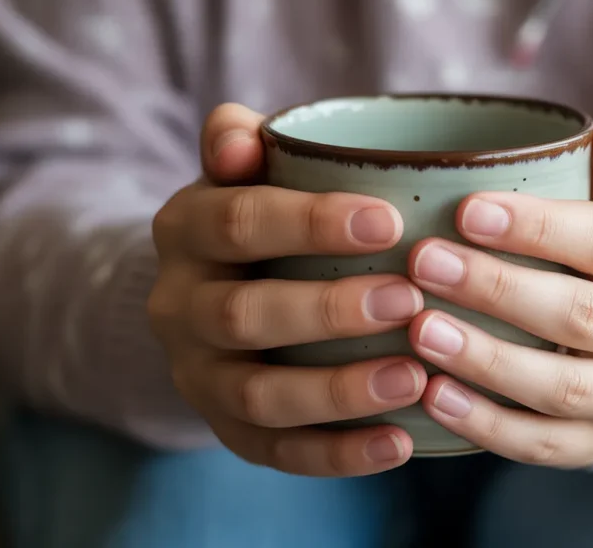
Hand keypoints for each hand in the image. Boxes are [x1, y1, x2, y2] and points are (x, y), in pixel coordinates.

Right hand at [149, 103, 426, 476]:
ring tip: (414, 379)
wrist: (209, 295)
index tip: (389, 221)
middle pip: (244, 317)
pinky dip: (338, 455)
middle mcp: (179, 309)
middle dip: (327, 312)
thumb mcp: (240, 170)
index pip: (237, 224)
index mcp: (185, 231)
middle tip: (408, 300)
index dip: (309, 223)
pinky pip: (277, 452)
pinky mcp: (229, 430)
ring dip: (339, 391)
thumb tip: (239, 138)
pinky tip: (400, 444)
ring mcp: (200, 377)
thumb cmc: (256, 217)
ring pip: (259, 396)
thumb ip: (237, 138)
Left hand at [407, 113, 592, 467]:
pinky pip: (543, 445)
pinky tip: (432, 397)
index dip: (539, 228)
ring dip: (486, 361)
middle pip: (582, 317)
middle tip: (424, 263)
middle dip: (498, 290)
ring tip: (419, 331)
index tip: (467, 210)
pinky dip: (487, 425)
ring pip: (561, 389)